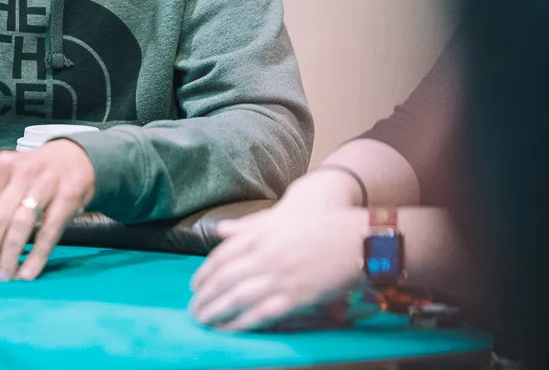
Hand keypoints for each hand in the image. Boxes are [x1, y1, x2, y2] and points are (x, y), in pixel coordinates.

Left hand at [0, 140, 94, 281]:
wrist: (77, 157)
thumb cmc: (38, 173)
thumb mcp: (14, 177)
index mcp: (4, 165)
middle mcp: (23, 171)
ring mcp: (47, 183)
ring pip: (22, 224)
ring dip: (10, 255)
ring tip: (3, 277)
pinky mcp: (68, 197)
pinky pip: (49, 232)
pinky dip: (37, 255)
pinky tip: (28, 273)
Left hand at [189, 206, 367, 330]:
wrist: (355, 238)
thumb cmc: (318, 225)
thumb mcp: (279, 218)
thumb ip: (248, 226)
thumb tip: (219, 229)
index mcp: (259, 234)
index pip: (221, 256)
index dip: (204, 273)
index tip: (194, 285)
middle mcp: (264, 255)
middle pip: (224, 279)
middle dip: (204, 296)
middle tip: (193, 309)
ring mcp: (279, 276)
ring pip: (237, 297)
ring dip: (216, 311)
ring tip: (202, 321)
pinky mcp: (295, 297)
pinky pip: (261, 313)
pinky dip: (241, 323)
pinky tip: (228, 329)